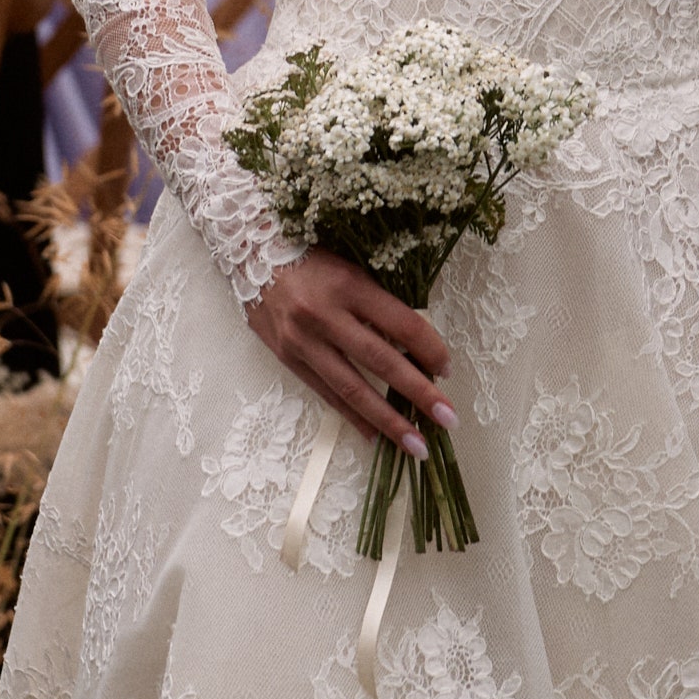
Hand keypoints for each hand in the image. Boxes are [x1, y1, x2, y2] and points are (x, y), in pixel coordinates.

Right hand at [248, 250, 450, 455]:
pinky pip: (325, 393)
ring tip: (416, 445)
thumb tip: (416, 344)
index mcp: (348, 285)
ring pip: (352, 388)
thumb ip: (380, 303)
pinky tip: (375, 435)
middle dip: (418, 393)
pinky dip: (353, 417)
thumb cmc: (312, 255)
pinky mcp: (287, 357)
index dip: (429, 348)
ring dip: (388, 420)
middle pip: (381, 360)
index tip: (448, 370)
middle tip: (448, 419)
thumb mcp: (351, 267)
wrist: (250, 253)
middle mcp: (324, 315)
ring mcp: (303, 340)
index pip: (401, 322)